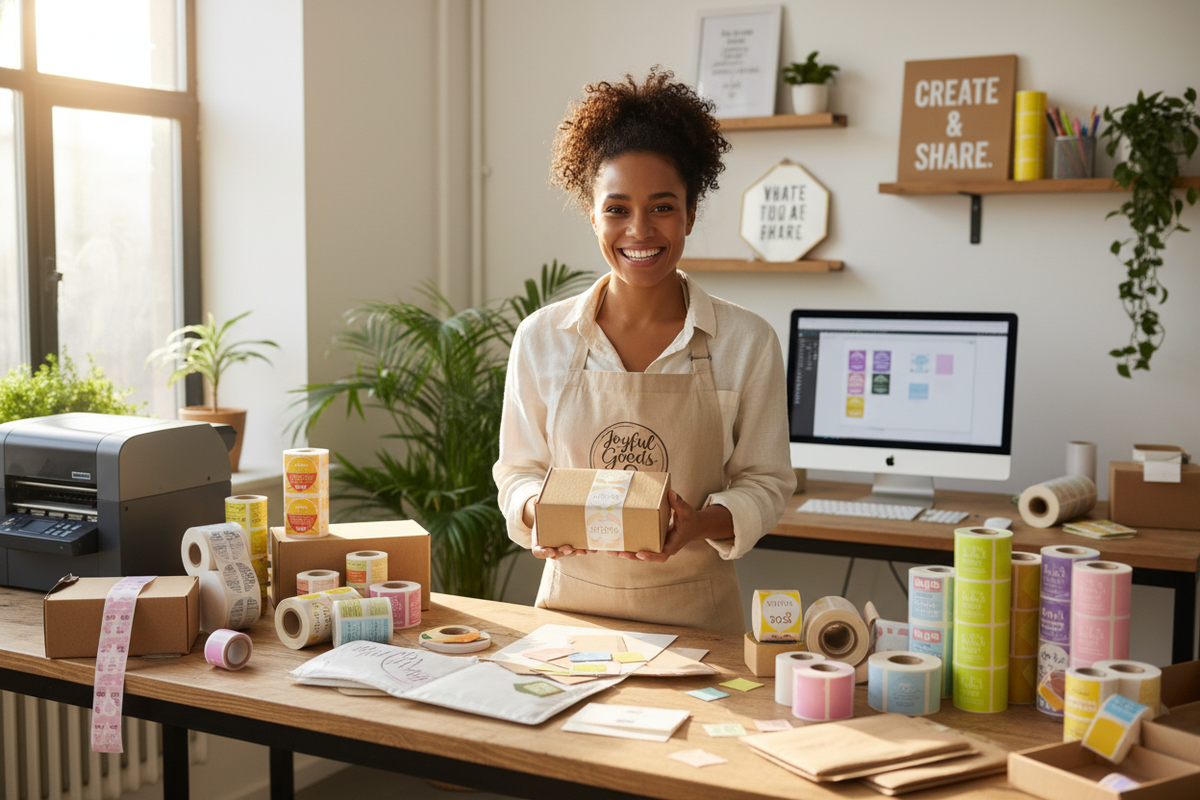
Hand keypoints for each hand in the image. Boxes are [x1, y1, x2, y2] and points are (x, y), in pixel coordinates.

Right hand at [525, 496, 594, 558]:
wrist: (550, 522)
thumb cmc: (543, 519)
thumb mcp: (538, 514)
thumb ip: (537, 508)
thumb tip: (535, 500)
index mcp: (539, 543)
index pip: (539, 552)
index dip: (544, 553)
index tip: (550, 551)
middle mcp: (551, 549)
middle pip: (556, 554)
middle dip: (563, 552)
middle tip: (568, 549)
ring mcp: (562, 550)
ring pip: (569, 554)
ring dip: (576, 553)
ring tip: (582, 550)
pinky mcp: (573, 548)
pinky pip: (579, 551)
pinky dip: (586, 550)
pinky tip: (593, 548)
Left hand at [614, 489, 731, 562]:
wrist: (694, 526)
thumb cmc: (690, 520)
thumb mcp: (687, 511)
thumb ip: (679, 503)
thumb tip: (671, 493)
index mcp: (673, 545)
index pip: (662, 555)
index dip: (650, 556)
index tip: (639, 554)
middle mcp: (663, 548)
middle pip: (646, 557)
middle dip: (631, 556)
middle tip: (618, 552)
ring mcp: (657, 546)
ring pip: (640, 553)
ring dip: (626, 552)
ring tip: (610, 550)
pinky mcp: (653, 541)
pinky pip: (640, 545)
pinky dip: (629, 545)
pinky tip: (617, 540)